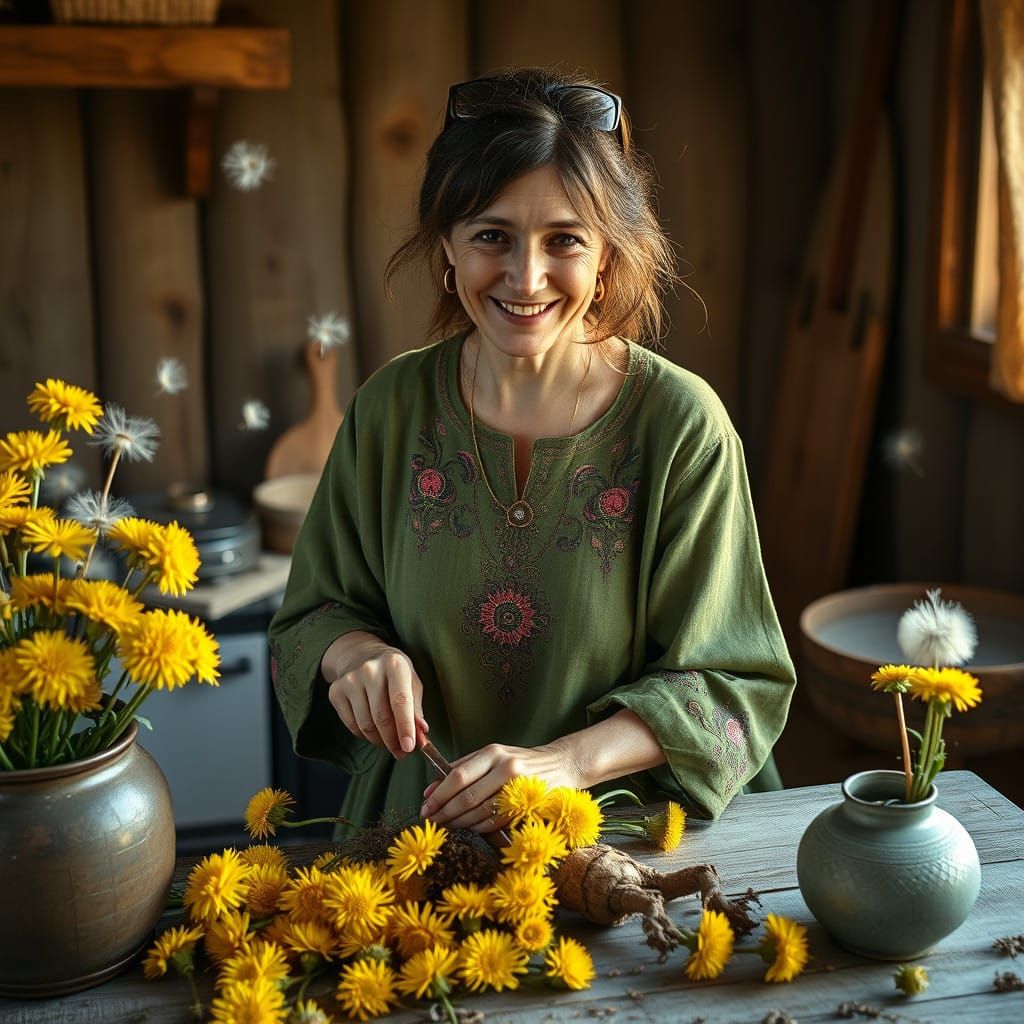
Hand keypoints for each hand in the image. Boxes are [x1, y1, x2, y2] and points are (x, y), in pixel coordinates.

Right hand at [325, 639, 428, 758]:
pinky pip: (351, 725)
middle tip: (401, 752)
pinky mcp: (335, 691)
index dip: (405, 727)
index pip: (400, 701)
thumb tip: (420, 735)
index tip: (409, 747)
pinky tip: (374, 732)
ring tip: (389, 742)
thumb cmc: (393, 673)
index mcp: (394, 664)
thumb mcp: (411, 682)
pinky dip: (365, 735)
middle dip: (393, 740)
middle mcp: (370, 669)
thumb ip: (417, 709)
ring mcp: (349, 680)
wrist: (361, 655)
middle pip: (381, 717)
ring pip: (365, 725)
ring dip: (379, 741)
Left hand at [419, 741, 582, 832]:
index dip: (439, 794)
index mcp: (492, 752)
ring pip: (480, 811)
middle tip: (432, 822)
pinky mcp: (528, 803)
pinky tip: (468, 829)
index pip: (458, 775)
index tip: (425, 807)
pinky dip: (479, 828)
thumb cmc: (519, 761)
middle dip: (445, 812)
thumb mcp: (491, 756)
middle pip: (467, 796)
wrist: (559, 765)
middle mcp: (505, 766)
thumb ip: (462, 769)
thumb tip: (430, 790)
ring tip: (447, 827)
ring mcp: (518, 786)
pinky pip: (497, 821)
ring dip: (460, 823)